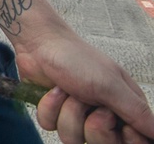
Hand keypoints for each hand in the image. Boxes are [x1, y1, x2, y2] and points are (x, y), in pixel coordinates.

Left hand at [20, 31, 153, 142]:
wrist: (40, 43)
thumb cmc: (77, 58)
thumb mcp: (111, 85)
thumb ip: (136, 112)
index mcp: (125, 108)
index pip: (135, 142)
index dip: (123, 137)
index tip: (113, 117)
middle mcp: (104, 115)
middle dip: (90, 124)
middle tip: (89, 101)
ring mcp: (79, 115)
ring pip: (73, 139)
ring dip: (67, 112)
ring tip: (69, 91)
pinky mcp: (56, 113)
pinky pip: (50, 126)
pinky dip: (49, 108)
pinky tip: (53, 91)